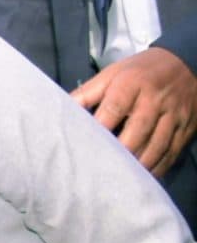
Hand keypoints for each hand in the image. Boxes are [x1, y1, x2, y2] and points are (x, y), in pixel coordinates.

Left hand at [74, 47, 196, 176]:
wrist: (186, 61)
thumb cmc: (139, 71)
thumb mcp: (112, 73)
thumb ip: (86, 93)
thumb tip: (59, 111)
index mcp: (131, 85)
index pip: (113, 110)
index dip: (99, 131)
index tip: (84, 149)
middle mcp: (154, 100)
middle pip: (136, 133)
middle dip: (119, 154)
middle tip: (98, 172)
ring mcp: (173, 115)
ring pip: (156, 147)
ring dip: (138, 166)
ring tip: (119, 181)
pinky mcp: (186, 126)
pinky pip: (172, 151)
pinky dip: (157, 167)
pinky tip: (143, 178)